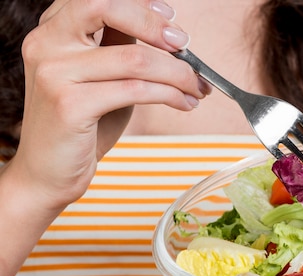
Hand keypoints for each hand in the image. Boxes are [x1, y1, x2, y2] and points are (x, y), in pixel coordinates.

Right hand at [14, 0, 208, 210]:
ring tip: (197, 88)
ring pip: (135, 58)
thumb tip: (170, 33)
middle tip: (185, 46)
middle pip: (109, 8)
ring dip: (178, 73)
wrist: (48, 173)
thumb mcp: (101, 78)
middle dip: (156, 26)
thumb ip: (121, 50)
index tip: (171, 18)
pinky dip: (171, 95)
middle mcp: (47, 43)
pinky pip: (136, 89)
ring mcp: (55, 73)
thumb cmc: (81, 126)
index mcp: (53, 30)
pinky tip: (184, 103)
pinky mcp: (70, 104)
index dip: (140, 5)